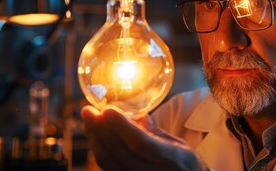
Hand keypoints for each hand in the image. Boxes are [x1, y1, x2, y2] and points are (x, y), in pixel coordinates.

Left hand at [81, 105, 205, 170]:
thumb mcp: (179, 145)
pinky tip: (96, 137)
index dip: (121, 126)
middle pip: (118, 152)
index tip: (107, 109)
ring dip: (94, 139)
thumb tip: (136, 113)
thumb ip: (156, 132)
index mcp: (169, 160)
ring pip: (107, 162)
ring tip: (89, 121)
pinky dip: (99, 151)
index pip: (140, 143)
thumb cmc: (187, 165)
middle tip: (88, 110)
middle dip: (99, 128)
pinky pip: (107, 169)